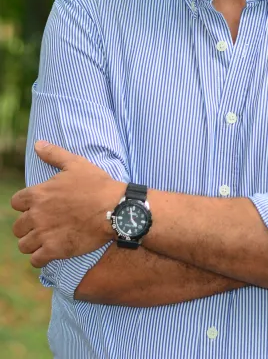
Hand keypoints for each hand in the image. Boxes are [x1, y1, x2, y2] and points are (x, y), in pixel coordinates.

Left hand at [11, 141, 124, 267]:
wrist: (115, 209)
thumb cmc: (97, 185)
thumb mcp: (76, 164)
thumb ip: (54, 154)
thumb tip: (37, 144)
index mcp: (38, 194)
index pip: (16, 203)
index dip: (26, 205)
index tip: (39, 207)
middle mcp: (36, 215)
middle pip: (17, 227)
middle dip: (28, 226)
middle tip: (44, 225)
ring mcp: (44, 234)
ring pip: (24, 245)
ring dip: (33, 244)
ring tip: (46, 240)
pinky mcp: (54, 250)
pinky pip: (35, 260)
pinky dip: (41, 258)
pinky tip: (51, 252)